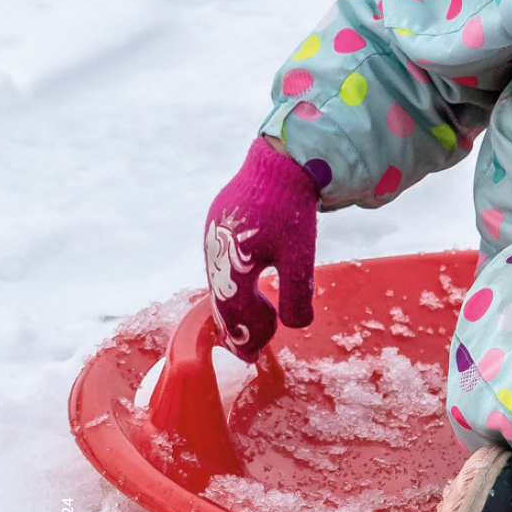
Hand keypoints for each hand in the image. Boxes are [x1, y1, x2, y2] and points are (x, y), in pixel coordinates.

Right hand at [203, 138, 319, 358]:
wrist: (281, 160)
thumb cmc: (290, 206)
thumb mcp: (299, 252)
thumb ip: (296, 291)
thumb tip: (294, 326)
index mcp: (230, 262)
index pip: (235, 311)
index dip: (248, 333)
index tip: (260, 351)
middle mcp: (214, 252)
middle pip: (221, 300)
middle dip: (237, 326)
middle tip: (250, 350)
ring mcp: (212, 237)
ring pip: (219, 282)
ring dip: (234, 305)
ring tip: (249, 324)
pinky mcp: (218, 225)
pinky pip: (221, 264)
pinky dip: (233, 283)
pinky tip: (247, 288)